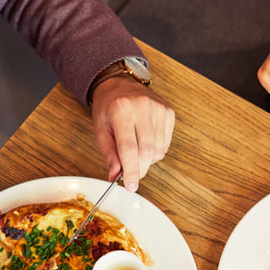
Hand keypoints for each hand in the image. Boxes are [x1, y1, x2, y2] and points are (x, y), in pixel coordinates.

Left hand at [90, 76, 174, 191]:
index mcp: (121, 110)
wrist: (119, 84)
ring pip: (158, 150)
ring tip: (136, 150)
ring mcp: (158, 108)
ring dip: (147, 159)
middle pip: (147, 151)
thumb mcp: (101, 130)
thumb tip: (115, 176)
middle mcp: (142, 107)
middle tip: (132, 173)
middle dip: (140, 168)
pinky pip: (166, 143)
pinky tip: (145, 141)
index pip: (129, 149)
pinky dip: (156, 150)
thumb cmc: (108, 108)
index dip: (131, 171)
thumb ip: (109, 154)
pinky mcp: (169, 112)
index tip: (131, 186)